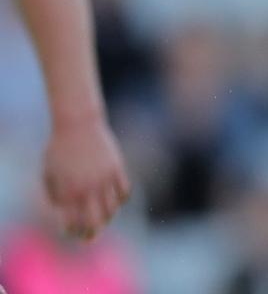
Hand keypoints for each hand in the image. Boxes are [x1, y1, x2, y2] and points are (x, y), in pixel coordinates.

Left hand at [43, 115, 129, 240]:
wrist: (77, 124)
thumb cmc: (59, 148)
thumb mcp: (48, 173)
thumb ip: (55, 194)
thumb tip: (66, 209)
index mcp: (68, 191)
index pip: (72, 222)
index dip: (72, 231)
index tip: (72, 233)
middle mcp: (88, 188)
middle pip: (95, 221)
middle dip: (92, 233)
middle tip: (90, 238)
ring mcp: (105, 179)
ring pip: (112, 209)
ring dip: (107, 216)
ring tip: (103, 217)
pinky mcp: (117, 169)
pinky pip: (124, 192)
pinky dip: (121, 200)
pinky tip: (115, 200)